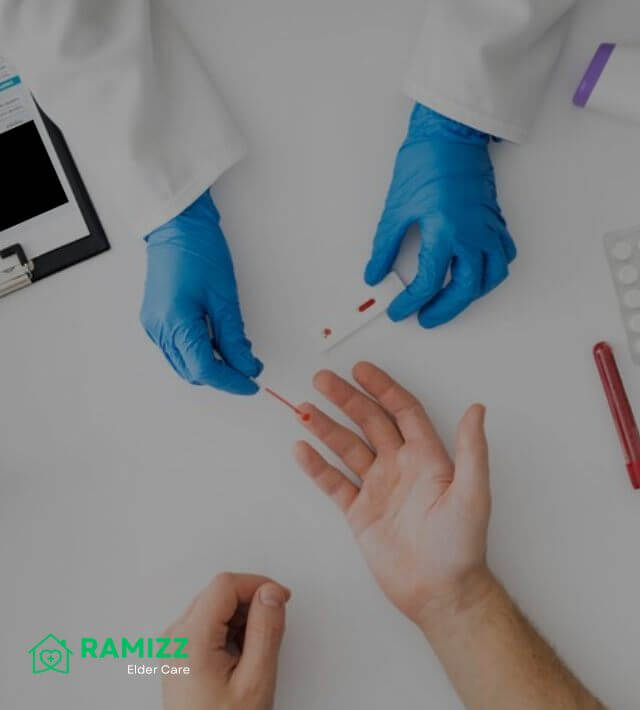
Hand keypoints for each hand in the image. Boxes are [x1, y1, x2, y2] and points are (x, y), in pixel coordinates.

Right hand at [140, 191, 262, 394]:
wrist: (178, 226)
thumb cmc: (200, 251)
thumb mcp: (225, 298)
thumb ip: (234, 338)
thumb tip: (247, 366)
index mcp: (175, 323)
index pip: (204, 370)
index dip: (231, 381)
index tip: (251, 383)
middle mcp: (159, 329)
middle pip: (192, 372)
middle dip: (222, 376)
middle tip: (249, 369)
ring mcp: (154, 326)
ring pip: (184, 364)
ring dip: (210, 366)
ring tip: (237, 356)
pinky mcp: (155, 320)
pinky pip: (178, 350)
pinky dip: (199, 353)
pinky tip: (218, 344)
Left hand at [162, 573, 289, 709]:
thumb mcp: (255, 681)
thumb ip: (265, 630)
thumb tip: (270, 593)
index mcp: (189, 639)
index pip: (225, 585)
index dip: (258, 584)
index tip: (280, 597)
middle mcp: (176, 638)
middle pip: (219, 593)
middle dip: (251, 602)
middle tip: (273, 623)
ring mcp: (175, 646)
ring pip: (215, 607)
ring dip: (242, 617)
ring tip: (256, 649)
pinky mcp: (180, 654)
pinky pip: (209, 624)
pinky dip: (231, 630)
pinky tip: (242, 655)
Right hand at [293, 362, 492, 630]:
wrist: (440, 592)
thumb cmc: (461, 544)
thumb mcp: (472, 493)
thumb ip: (471, 449)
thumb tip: (477, 408)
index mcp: (426, 457)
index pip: (402, 411)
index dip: (382, 388)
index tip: (360, 370)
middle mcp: (399, 466)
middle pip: (369, 422)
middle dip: (346, 399)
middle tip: (322, 380)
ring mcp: (377, 487)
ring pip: (346, 448)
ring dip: (325, 427)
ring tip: (303, 410)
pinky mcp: (360, 512)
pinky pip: (334, 483)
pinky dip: (316, 466)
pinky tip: (301, 449)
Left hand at [365, 104, 515, 327]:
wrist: (451, 134)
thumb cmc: (425, 161)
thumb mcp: (396, 209)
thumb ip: (385, 247)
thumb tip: (375, 273)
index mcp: (444, 230)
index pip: (428, 282)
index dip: (411, 302)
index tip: (400, 309)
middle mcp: (471, 233)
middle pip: (465, 288)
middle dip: (445, 309)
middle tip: (426, 318)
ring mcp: (486, 227)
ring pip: (491, 276)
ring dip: (472, 295)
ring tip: (451, 302)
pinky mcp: (494, 220)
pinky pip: (503, 254)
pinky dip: (492, 271)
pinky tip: (478, 274)